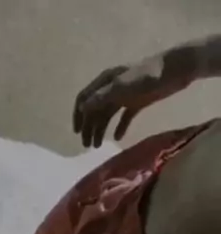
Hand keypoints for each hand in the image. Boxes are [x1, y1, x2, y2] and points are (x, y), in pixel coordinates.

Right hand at [73, 56, 191, 147]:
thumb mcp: (121, 87)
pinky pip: (124, 117)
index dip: (78, 115)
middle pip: (95, 110)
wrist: (174, 71)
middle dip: (89, 127)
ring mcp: (125, 95)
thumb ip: (101, 98)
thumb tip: (82, 108)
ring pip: (107, 115)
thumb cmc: (147, 76)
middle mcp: (112, 88)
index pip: (84, 98)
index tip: (76, 133)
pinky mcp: (138, 102)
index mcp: (105, 81)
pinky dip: (120, 127)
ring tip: (98, 146)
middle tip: (88, 146)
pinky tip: (118, 138)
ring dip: (101, 130)